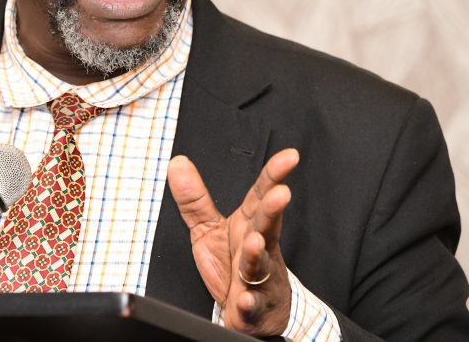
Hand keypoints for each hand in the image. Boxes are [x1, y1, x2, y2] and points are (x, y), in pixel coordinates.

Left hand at [167, 149, 298, 335]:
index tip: (290, 156)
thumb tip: (178, 162)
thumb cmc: (232, 265)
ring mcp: (259, 278)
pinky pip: (251, 306)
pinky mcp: (253, 307)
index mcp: (250, 224)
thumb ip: (194, 198)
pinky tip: (244, 300)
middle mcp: (259, 247)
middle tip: (280, 194)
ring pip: (260, 264)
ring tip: (253, 241)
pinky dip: (249, 303)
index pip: (262, 195)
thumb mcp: (208, 228)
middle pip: (267, 225)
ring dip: (257, 254)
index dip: (275, 174)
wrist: (251, 313)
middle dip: (273, 210)